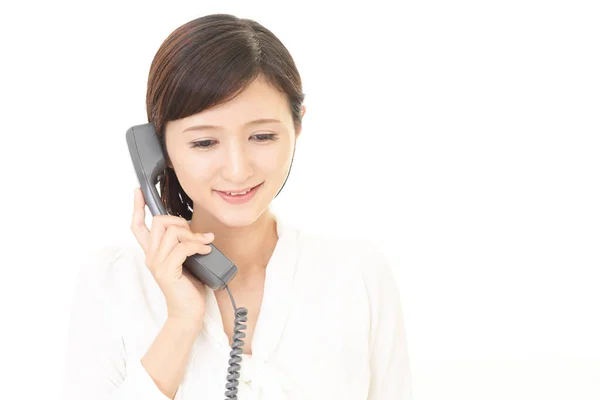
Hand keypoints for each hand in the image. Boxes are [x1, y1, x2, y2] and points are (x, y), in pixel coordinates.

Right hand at [130, 187, 213, 322]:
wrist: (188, 313)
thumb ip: (184, 245)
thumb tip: (197, 231)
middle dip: (178, 221)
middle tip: (194, 234)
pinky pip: (182, 247)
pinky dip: (197, 245)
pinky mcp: (167, 271)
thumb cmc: (190, 288)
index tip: (139, 192)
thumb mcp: (187, 261)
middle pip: (157, 221)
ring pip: (171, 232)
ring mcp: (157, 263)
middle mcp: (151, 256)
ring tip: (204, 244)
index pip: (138, 226)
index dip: (137, 207)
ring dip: (192, 234)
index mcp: (153, 252)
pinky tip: (206, 249)